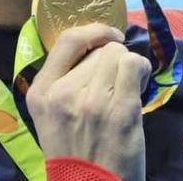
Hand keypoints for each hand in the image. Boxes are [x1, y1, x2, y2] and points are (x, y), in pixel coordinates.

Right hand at [27, 23, 151, 179]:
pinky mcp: (121, 110)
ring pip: (119, 54)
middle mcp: (63, 93)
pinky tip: (140, 85)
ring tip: (127, 88)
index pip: (68, 40)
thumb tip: (96, 49)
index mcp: (41, 92)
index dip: (94, 31)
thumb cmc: (74, 152)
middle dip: (112, 61)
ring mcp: (92, 101)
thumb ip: (64, 82)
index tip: (108, 36)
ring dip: (128, 66)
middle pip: (100, 49)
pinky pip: (135, 65)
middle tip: (115, 84)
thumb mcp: (51, 115)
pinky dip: (142, 70)